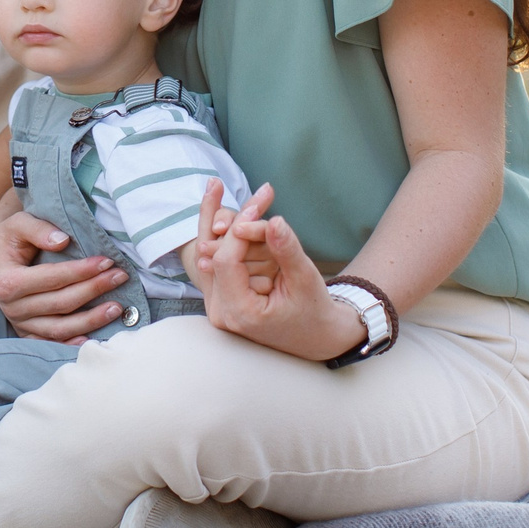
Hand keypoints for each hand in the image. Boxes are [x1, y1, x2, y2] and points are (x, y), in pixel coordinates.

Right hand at [0, 207, 128, 341]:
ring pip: (60, 328)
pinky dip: (73, 342)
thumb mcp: (17, 223)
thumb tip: (63, 240)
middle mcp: (12, 307)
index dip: (82, 271)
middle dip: (94, 290)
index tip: (107, 261)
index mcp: (8, 281)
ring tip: (116, 308)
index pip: (53, 278)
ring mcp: (19, 323)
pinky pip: (51, 342)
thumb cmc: (6, 238)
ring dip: (91, 320)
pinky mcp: (26, 332)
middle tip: (119, 277)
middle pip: (61, 303)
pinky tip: (94, 337)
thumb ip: (38, 229)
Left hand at [195, 182, 364, 362]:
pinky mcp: (221, 297)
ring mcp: (217, 306)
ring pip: (212, 254)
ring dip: (225, 224)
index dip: (239, 230)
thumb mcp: (305, 280)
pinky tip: (224, 203)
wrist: (316, 337)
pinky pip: (217, 260)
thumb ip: (287, 251)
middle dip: (232, 221)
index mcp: (239, 313)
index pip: (226, 261)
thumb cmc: (314, 310)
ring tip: (232, 190)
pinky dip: (225, 235)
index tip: (257, 207)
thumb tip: (273, 220)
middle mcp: (220, 312)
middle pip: (213, 255)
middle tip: (254, 192)